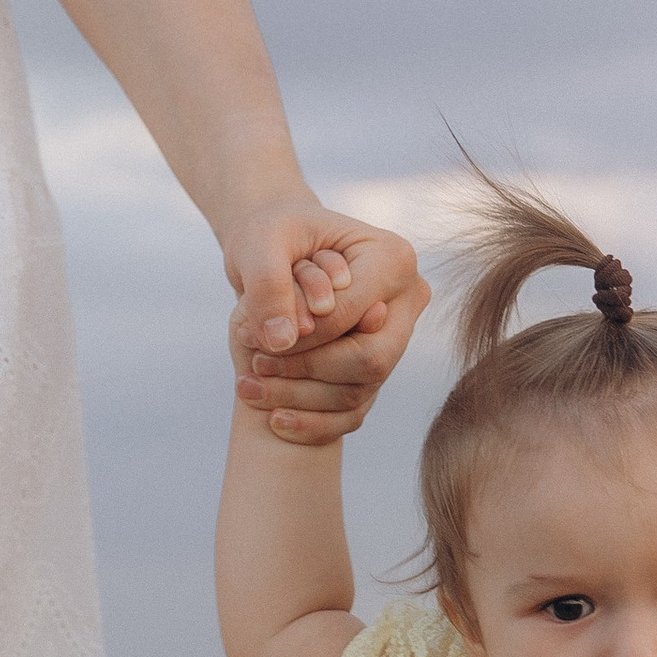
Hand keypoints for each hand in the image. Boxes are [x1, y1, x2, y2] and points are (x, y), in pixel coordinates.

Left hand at [223, 198, 428, 445]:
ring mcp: (398, 338)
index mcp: (395, 259)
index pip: (352, 317)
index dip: (303, 337)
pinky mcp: (378, 367)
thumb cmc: (271, 234)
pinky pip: (353, 413)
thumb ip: (270, 286)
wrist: (277, 247)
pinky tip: (273, 418)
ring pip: (359, 391)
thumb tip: (283, 341)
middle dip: (306, 371)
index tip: (251, 339)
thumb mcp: (261, 244)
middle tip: (253, 365)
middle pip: (370, 361)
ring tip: (247, 386)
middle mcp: (408, 300)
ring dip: (299, 399)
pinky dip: (312, 422)